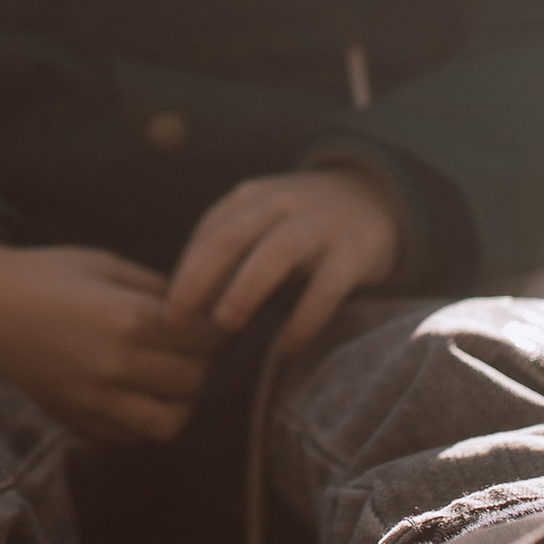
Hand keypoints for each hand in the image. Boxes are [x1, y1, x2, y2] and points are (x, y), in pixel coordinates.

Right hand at [0, 234, 208, 444]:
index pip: (201, 336)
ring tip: (170, 375)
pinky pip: (133, 436)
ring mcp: (94, 400)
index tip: (212, 317)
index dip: (215, 326)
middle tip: (193, 343)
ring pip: (170, 421)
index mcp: (124, 318)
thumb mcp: (104, 264)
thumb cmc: (43, 276)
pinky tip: (138, 391)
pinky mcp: (78, 421)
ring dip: (180, 399)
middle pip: (193, 379)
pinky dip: (146, 418)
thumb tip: (202, 307)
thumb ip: (156, 288)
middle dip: (202, 360)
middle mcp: (113, 366)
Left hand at [167, 164, 401, 357]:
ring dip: (245, 287)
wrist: (377, 197)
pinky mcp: (354, 252)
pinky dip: (304, 317)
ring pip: (277, 251)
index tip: (166, 316)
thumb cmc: (302, 223)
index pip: (209, 233)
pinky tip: (287, 346)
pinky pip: (327, 286)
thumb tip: (187, 306)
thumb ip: (228, 253)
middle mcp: (282, 204)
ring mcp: (320, 225)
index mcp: (252, 198)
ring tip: (224, 325)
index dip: (184, 274)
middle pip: (230, 236)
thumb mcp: (262, 223)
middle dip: (198, 280)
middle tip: (178, 324)